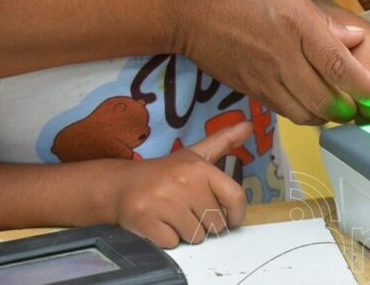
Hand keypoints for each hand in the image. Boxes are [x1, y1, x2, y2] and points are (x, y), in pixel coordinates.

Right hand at [110, 122, 250, 247]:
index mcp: (199, 168)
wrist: (121, 185)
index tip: (232, 219)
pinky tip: (159, 223)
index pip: (235, 196)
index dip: (237, 213)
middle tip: (188, 210)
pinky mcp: (146, 221)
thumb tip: (249, 125)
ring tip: (173, 215)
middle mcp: (183, 183)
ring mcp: (163, 202)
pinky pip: (173, 243)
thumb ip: (223, 141)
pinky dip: (167, 239)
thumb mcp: (195, 155)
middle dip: (205, 223)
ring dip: (186, 232)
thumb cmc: (165, 173)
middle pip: (215, 223)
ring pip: (195, 236)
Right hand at [174, 0, 369, 124]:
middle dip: (352, 111)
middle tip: (367, 108)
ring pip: (306, 114)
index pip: (340, 67)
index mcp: (296, 27)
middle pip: (326, 101)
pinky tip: (312, 102)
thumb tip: (356, 40)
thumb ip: (324, 22)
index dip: (367, 88)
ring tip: (342, 107)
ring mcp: (264, 79)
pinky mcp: (250, 90)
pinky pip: (285, 111)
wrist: (185, 6)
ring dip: (329, 116)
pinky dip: (305, 113)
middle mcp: (282, 58)